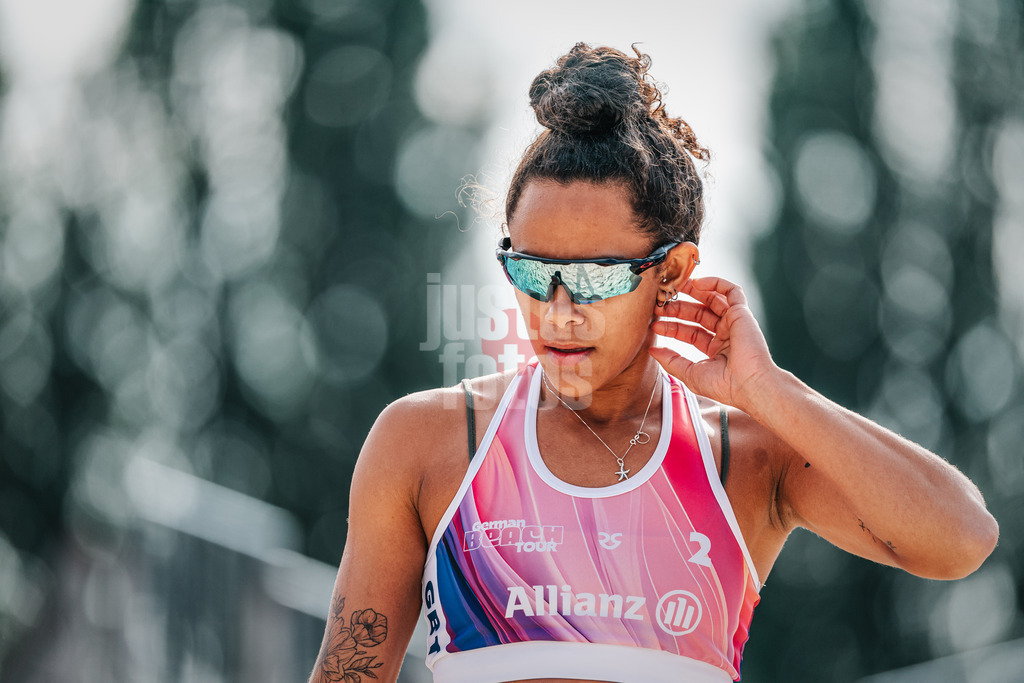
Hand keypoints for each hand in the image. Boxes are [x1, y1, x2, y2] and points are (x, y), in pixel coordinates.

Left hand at [649, 277, 776, 409]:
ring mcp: (734, 323)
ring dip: (693, 291)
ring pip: (713, 299)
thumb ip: (671, 360)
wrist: (748, 385)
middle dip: (678, 308)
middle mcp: (726, 335)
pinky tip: (697, 283)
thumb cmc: (724, 386)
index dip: (672, 326)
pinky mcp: (742, 313)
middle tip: (659, 304)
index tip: (655, 324)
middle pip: (698, 314)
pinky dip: (715, 283)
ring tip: (673, 287)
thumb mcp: (690, 373)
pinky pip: (731, 291)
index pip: (690, 332)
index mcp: (716, 350)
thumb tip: (652, 350)